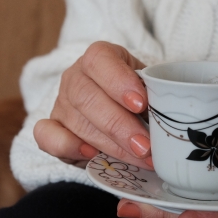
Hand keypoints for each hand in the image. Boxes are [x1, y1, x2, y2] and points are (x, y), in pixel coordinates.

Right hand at [33, 41, 152, 168]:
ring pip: (77, 122)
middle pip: (87, 97)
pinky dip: (68, 146)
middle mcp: (75, 77)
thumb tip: (170, 114)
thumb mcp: (150, 87)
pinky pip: (46, 136)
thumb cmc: (137, 97)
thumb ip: (156, 95)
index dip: (118, 81)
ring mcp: (61, 103)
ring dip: (110, 144)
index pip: (100, 60)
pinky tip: (91, 155)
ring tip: (138, 158)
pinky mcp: (50, 128)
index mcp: (99, 58)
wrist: (116, 110)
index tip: (141, 104)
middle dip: (119, 125)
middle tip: (145, 146)